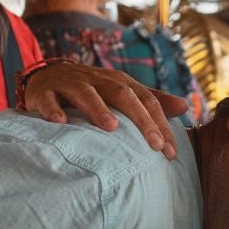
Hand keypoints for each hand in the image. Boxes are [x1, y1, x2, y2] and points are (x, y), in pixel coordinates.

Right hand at [20, 60, 185, 158]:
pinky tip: (59, 122)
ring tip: (111, 128)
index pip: (146, 101)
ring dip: (98, 109)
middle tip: (155, 145)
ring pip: (86, 93)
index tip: (171, 152)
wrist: (46, 77)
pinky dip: (52, 110)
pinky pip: (47, 100)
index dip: (160, 124)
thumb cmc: (92, 90)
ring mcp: (70, 83)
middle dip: (141, 119)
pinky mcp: (44, 91)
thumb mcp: (121, 92)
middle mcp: (97, 79)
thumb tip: (184, 106)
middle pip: (122, 95)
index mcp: (119, 82)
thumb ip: (151, 99)